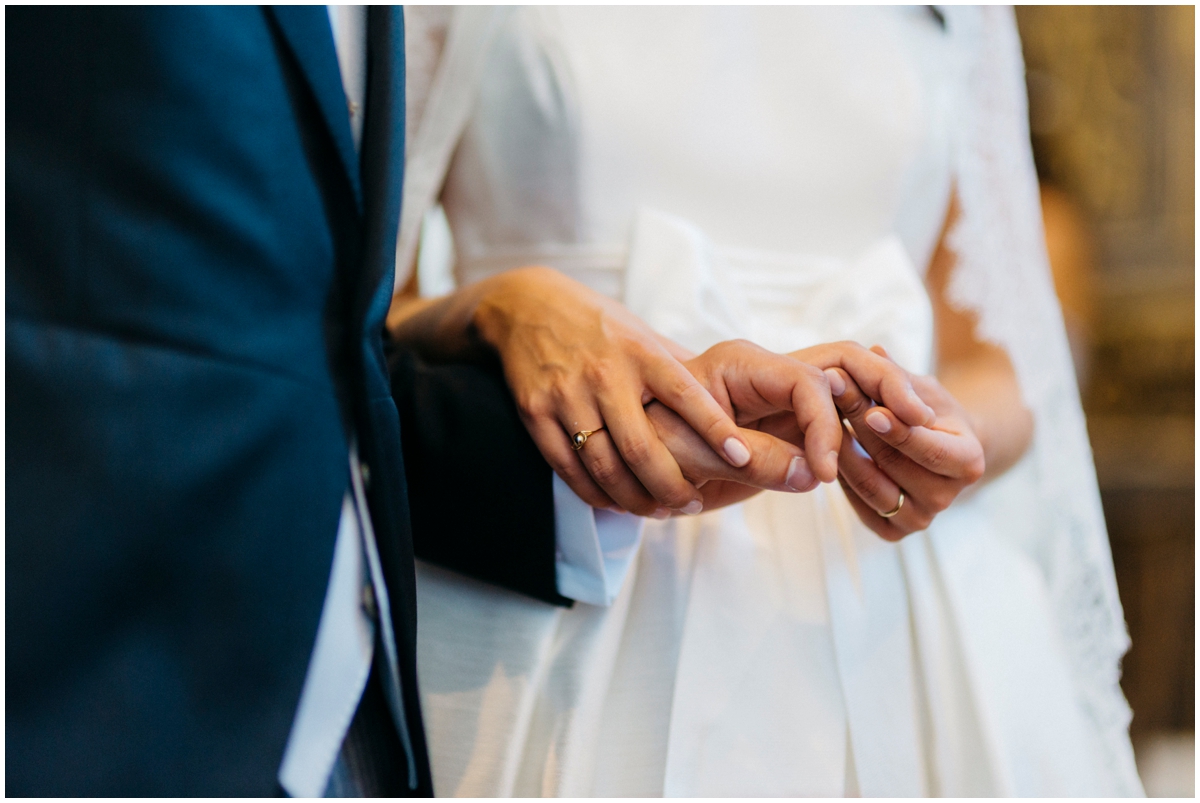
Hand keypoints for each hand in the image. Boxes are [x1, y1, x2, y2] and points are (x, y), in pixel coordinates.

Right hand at [471, 267, 754, 516]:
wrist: (525, 306)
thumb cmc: (596, 324)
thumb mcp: (641, 332)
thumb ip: (677, 367)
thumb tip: (728, 399)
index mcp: (640, 353)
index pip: (686, 396)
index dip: (715, 430)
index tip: (742, 458)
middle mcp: (605, 375)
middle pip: (642, 448)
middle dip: (672, 487)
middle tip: (691, 506)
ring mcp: (567, 396)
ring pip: (605, 467)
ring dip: (635, 500)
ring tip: (658, 511)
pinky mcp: (536, 412)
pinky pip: (568, 469)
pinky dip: (595, 494)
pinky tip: (616, 503)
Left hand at [658, 339, 937, 512]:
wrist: (631, 464)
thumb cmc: (649, 450)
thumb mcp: (691, 456)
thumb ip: (749, 460)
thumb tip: (812, 473)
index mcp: (740, 364)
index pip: (806, 381)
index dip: (824, 426)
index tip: (826, 474)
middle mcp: (766, 373)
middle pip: (841, 367)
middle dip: (880, 390)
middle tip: (916, 424)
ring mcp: (780, 397)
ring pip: (846, 391)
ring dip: (878, 411)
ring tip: (915, 437)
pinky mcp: (786, 426)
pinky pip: (835, 422)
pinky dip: (859, 437)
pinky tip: (883, 458)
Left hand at [830, 365, 984, 540]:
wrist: (934, 449)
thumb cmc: (930, 411)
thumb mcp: (922, 388)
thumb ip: (898, 375)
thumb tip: (874, 351)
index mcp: (968, 463)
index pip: (928, 448)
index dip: (899, 429)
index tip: (871, 408)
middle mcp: (947, 498)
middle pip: (893, 464)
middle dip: (858, 425)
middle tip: (828, 392)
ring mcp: (919, 519)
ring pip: (869, 485)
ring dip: (841, 448)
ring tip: (818, 413)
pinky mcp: (892, 531)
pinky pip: (857, 503)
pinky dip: (840, 473)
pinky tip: (826, 445)